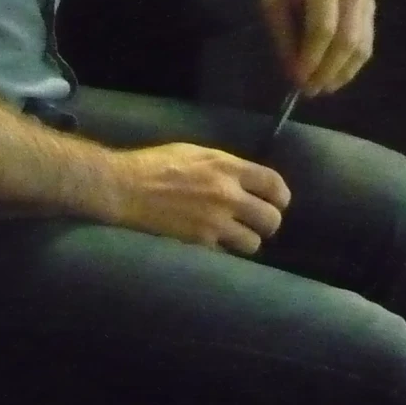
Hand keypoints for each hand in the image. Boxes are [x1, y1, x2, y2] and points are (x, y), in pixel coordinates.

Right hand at [99, 143, 289, 254]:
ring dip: (247, 239)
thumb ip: (224, 166)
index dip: (281, 196)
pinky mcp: (201, 242)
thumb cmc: (155, 163)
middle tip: (256, 222)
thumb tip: (245, 179)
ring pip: (254, 242)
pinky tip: (212, 240)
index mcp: (226, 167)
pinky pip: (227, 252)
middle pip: (271, 218)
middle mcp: (227, 194)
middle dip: (268, 222)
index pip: (274, 184)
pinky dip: (223, 248)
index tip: (278, 201)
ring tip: (235, 235)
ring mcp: (215, 221)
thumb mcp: (195, 152)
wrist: (125, 187)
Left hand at [260, 0, 374, 96]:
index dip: (312, 59)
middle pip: (346, 40)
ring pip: (362, 44)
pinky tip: (336, 73)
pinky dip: (352, 61)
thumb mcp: (273, 0)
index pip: (322, 29)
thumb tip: (295, 75)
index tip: (298, 82)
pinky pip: (367, 39)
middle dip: (328, 71)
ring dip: (343, 72)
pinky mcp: (372, 0)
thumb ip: (284, 37)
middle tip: (311, 91)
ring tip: (323, 87)